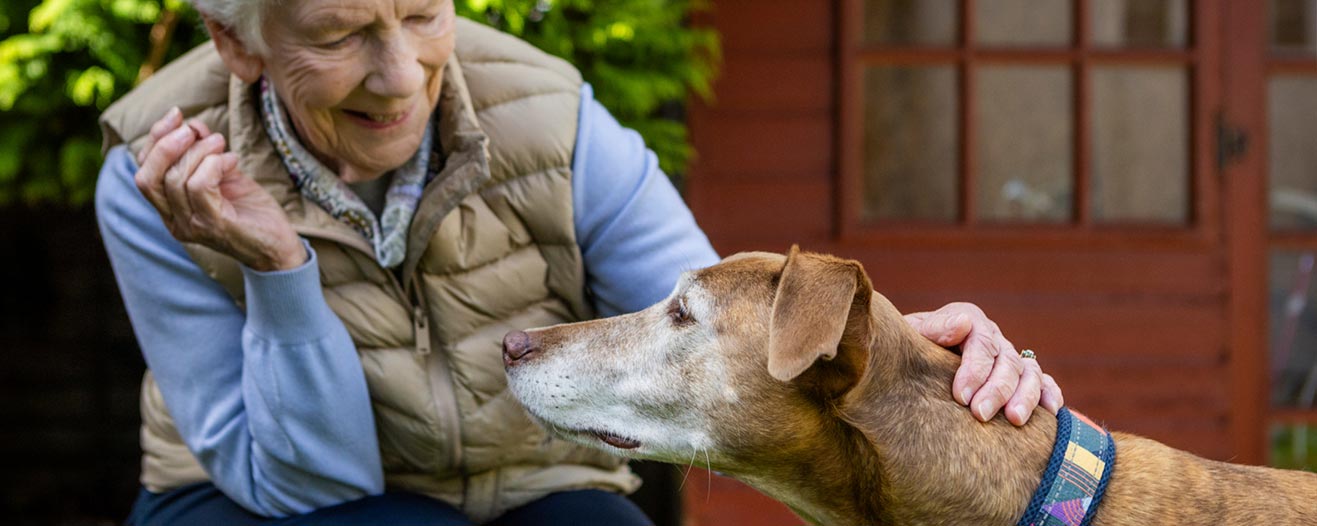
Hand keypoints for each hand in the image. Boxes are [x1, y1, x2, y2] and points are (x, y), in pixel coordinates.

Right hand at [134, 107, 305, 270]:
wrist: (278, 245)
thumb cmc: (250, 210)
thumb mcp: (222, 174)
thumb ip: (203, 152)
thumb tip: (190, 124)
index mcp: (169, 210)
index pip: (143, 172)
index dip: (155, 139)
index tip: (177, 115)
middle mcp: (174, 221)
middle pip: (147, 177)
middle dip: (167, 144)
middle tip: (194, 129)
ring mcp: (192, 225)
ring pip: (175, 179)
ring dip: (199, 151)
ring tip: (222, 143)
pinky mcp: (214, 225)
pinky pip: (200, 185)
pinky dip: (214, 164)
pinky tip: (233, 160)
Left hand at [904, 302, 1062, 425]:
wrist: (909, 365)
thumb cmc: (908, 352)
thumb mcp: (911, 336)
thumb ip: (933, 328)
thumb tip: (962, 324)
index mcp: (969, 321)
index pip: (981, 341)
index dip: (974, 369)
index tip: (960, 396)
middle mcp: (993, 338)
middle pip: (1006, 360)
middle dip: (996, 389)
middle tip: (980, 414)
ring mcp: (1009, 358)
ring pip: (1029, 372)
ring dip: (1025, 396)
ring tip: (1014, 420)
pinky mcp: (1021, 377)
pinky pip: (1044, 382)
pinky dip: (1050, 394)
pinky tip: (1050, 413)